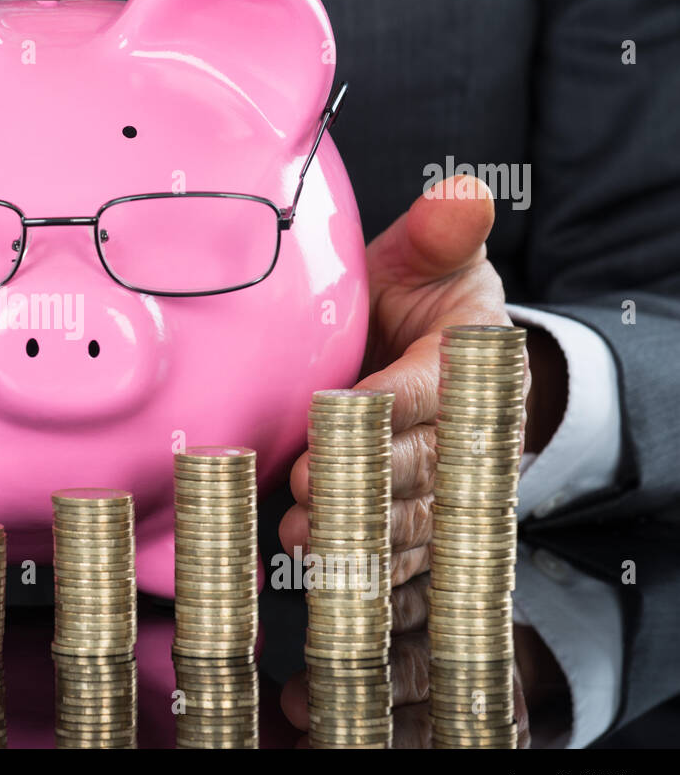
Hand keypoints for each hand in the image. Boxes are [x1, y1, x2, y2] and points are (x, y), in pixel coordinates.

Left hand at [277, 174, 555, 744]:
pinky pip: (404, 558)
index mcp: (473, 363)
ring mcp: (445, 485)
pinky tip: (324, 582)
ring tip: (301, 538)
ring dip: (359, 535)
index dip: (393, 403)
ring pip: (412, 520)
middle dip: (366, 480)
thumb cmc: (421, 304)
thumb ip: (438, 234)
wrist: (432, 360)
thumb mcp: (427, 261)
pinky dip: (368, 575)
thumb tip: (462, 192)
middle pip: (422, 466)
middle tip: (308, 488)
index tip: (343, 412)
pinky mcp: (418, 521)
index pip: (437, 386)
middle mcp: (468, 433)